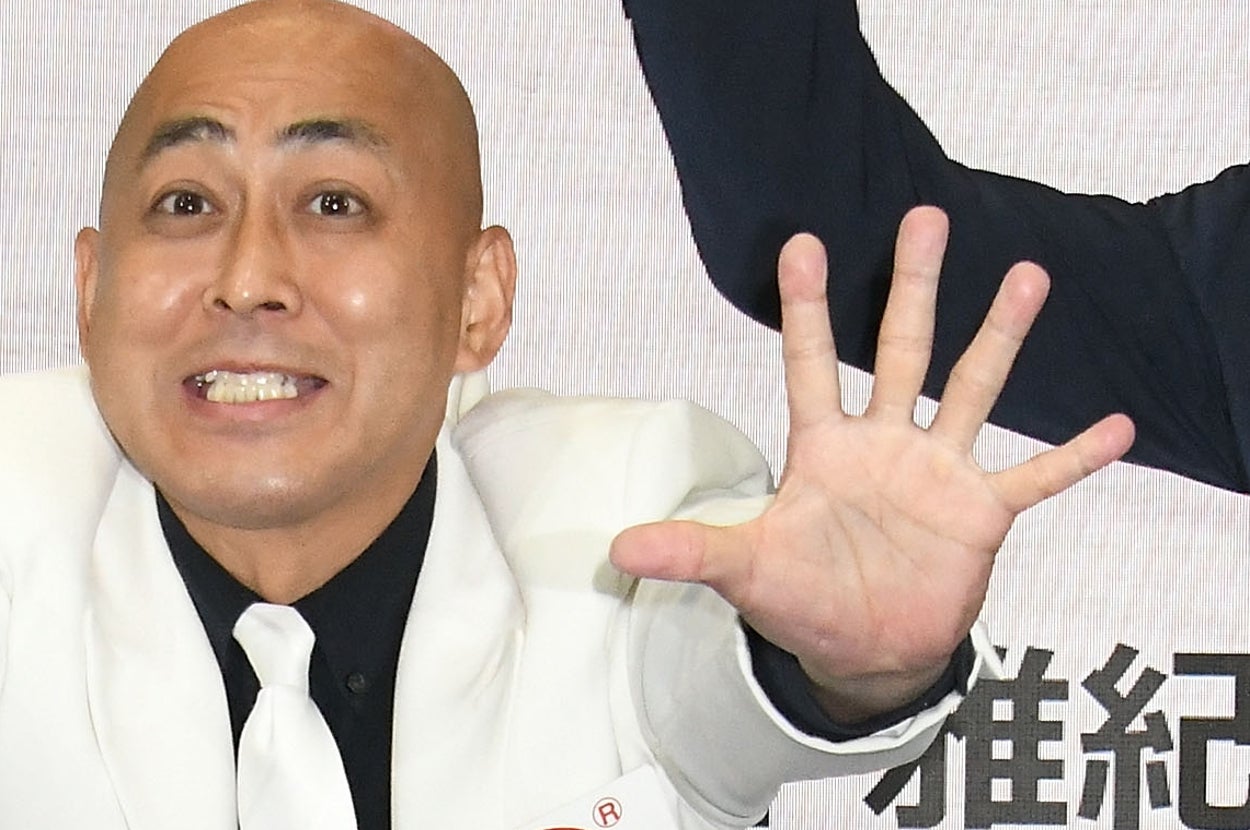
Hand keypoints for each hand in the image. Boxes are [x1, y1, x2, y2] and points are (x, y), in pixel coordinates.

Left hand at [609, 206, 1133, 721]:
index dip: (805, 308)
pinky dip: (1073, 457)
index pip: (810, 365)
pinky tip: (1118, 427)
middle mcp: (884, 445)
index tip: (800, 241)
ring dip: (1000, 338)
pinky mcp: (981, 516)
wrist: (864, 647)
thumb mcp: (746, 570)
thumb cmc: (803, 598)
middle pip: (900, 351)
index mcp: (824, 450)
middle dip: (910, 287)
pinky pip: (1036, 479)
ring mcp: (938, 475)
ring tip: (1027, 276)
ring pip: (972, 391)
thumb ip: (693, 552)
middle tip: (923, 217)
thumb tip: (618, 548)